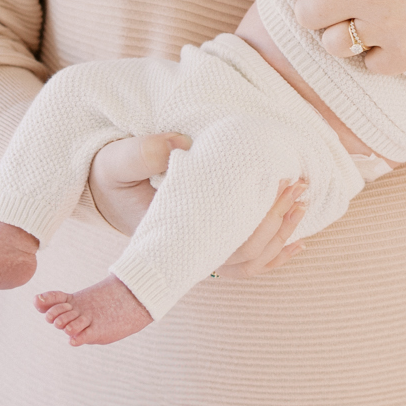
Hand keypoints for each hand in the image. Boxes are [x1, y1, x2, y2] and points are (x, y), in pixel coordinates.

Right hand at [87, 134, 307, 274]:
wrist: (103, 188)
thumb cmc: (111, 174)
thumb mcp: (118, 158)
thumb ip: (145, 151)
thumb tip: (183, 145)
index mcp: (172, 233)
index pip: (225, 241)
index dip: (261, 220)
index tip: (281, 186)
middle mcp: (189, 249)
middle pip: (245, 253)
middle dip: (278, 220)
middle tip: (298, 183)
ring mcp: (200, 249)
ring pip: (250, 260)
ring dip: (281, 233)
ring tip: (302, 199)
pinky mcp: (207, 243)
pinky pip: (246, 260)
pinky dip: (276, 253)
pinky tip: (299, 240)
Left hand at [290, 0, 405, 74]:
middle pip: (307, 14)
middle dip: (317, 8)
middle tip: (339, 3)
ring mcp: (386, 29)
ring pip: (332, 44)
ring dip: (343, 35)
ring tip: (367, 22)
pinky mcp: (405, 56)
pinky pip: (369, 64)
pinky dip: (378, 54)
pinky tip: (395, 36)